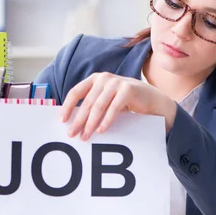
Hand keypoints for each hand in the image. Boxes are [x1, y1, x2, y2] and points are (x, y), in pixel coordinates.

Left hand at [60, 72, 176, 140]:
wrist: (153, 100)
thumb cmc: (125, 102)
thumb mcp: (105, 101)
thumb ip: (92, 106)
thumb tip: (72, 123)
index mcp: (95, 79)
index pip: (76, 92)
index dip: (68, 106)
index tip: (62, 121)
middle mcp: (104, 78)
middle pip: (86, 102)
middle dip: (78, 120)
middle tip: (72, 134)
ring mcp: (116, 82)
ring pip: (98, 106)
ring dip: (90, 123)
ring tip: (85, 136)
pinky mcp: (128, 89)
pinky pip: (114, 108)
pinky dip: (106, 120)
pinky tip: (101, 131)